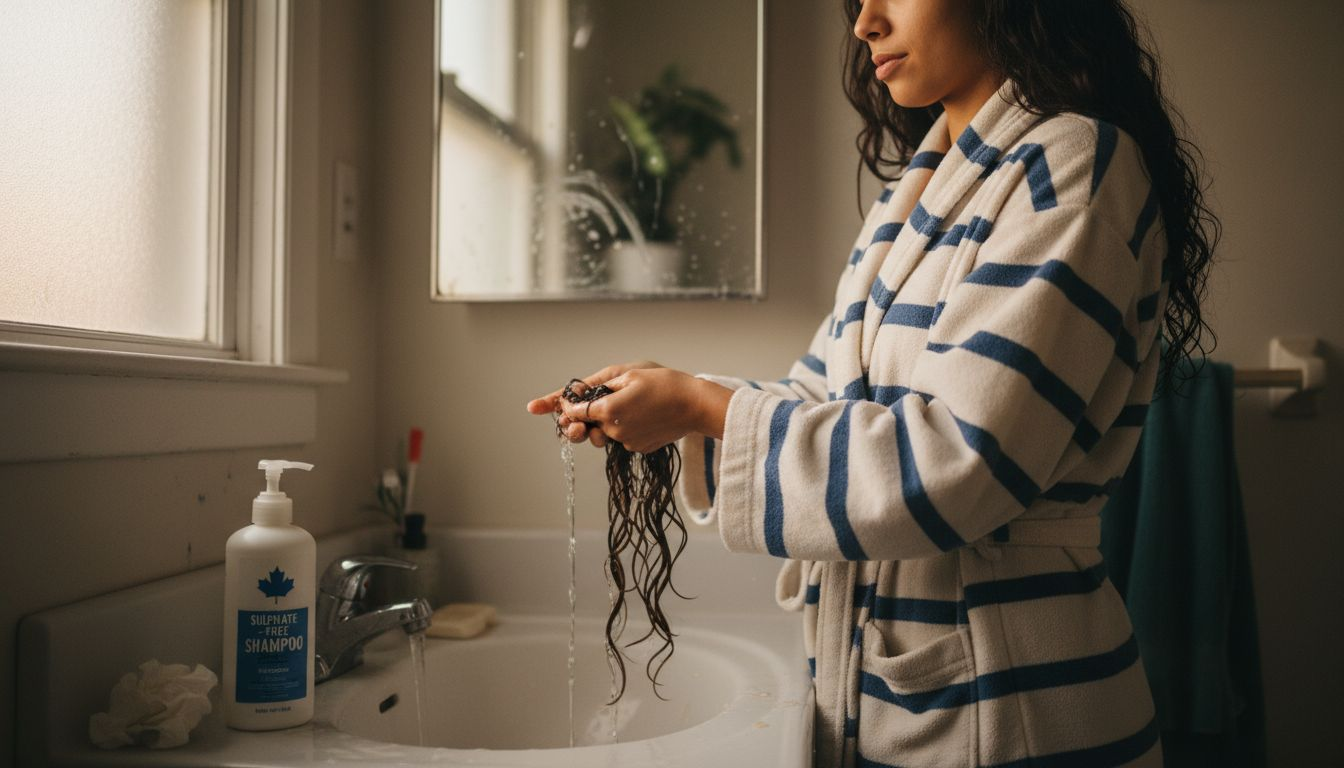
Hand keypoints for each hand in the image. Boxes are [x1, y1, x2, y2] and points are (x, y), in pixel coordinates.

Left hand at [527, 364, 731, 452]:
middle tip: (573, 412)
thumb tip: (575, 396)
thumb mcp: (628, 374)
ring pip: (604, 432)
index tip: (543, 406)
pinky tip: (641, 414)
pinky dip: (623, 427)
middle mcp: (614, 430)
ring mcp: (627, 442)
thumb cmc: (664, 383)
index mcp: (609, 410)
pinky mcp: (638, 448)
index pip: (575, 410)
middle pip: (587, 425)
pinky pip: (621, 437)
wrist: (696, 405)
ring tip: (623, 404)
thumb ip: (598, 386)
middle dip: (580, 417)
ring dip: (604, 421)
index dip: (561, 406)